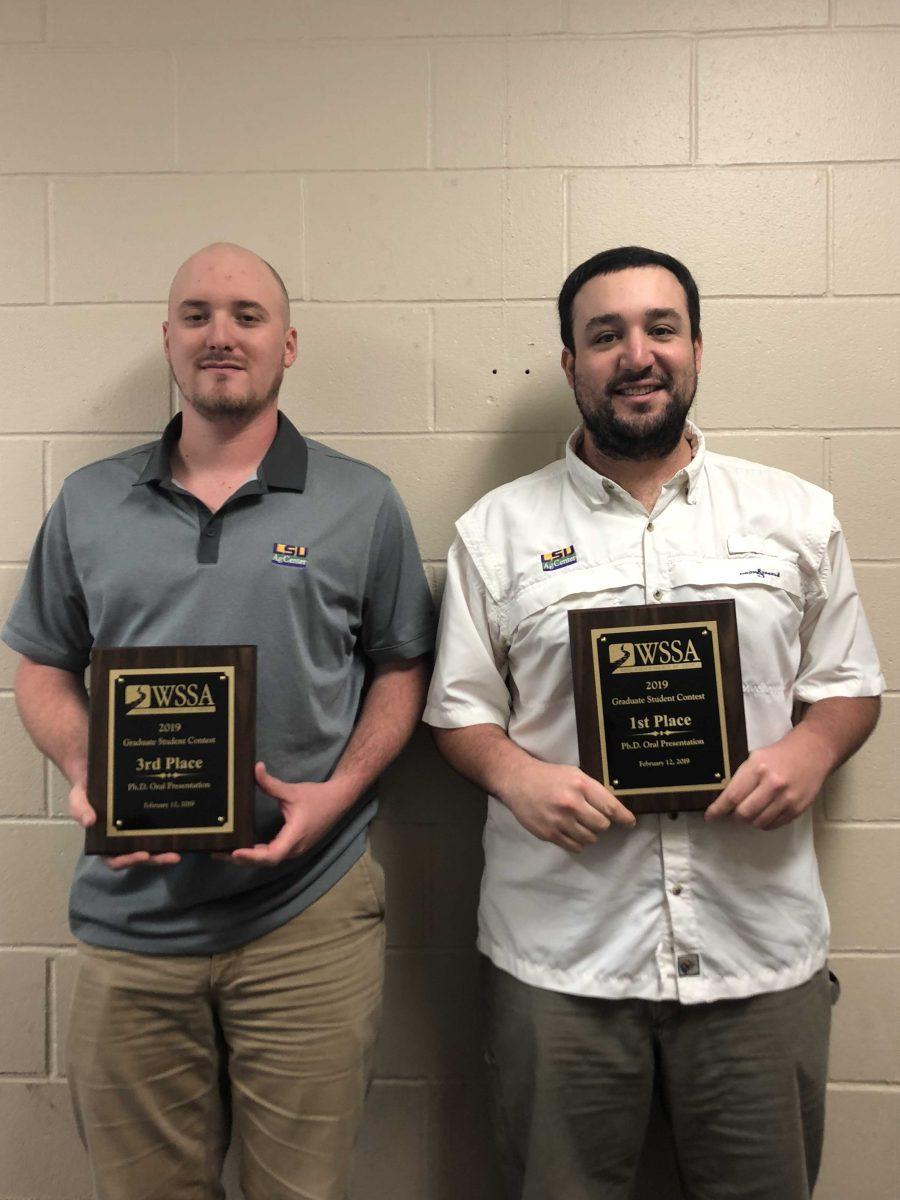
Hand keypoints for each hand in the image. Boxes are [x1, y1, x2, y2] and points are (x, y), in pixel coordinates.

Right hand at [68, 781, 180, 869]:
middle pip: (139, 857)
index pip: (115, 859)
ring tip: (178, 852)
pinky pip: (157, 831)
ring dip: (164, 853)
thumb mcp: (77, 799)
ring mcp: (135, 832)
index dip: (128, 860)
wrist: (98, 774)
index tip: (143, 855)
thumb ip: (80, 810)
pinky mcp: (147, 821)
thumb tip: (89, 822)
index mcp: (104, 842)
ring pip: (151, 848)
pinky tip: (180, 832)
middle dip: (155, 859)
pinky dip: (167, 835)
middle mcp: (121, 841)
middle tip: (171, 857)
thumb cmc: (85, 792)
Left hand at [227, 762, 353, 866]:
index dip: (252, 856)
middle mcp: (294, 848)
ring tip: (225, 851)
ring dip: (249, 857)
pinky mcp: (293, 846)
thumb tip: (255, 768)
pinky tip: (243, 847)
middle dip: (242, 858)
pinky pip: (273, 854)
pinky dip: (257, 853)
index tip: (234, 852)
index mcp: (294, 836)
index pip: (271, 855)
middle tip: (218, 852)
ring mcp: (294, 849)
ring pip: (269, 860)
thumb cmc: (317, 797)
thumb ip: (271, 783)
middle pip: (265, 861)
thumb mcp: (292, 791)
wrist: (338, 801)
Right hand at [497, 760, 635, 852]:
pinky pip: (575, 847)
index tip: (629, 823)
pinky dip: (577, 842)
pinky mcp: (549, 834)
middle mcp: (571, 803)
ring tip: (579, 823)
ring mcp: (559, 820)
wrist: (518, 780)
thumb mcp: (574, 774)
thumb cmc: (550, 776)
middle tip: (593, 818)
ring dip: (589, 834)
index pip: (611, 808)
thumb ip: (593, 791)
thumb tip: (616, 811)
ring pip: (590, 839)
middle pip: (602, 826)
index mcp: (580, 785)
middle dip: (601, 824)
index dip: (624, 818)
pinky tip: (570, 831)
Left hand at [705, 733, 827, 830]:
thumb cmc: (779, 756)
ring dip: (751, 821)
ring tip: (752, 810)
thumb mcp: (755, 759)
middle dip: (735, 816)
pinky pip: (774, 825)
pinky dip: (765, 823)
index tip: (710, 817)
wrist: (812, 753)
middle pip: (744, 814)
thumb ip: (741, 779)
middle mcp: (772, 785)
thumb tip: (724, 802)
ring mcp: (787, 798)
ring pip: (758, 823)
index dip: (718, 810)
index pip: (732, 796)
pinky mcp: (797, 809)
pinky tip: (765, 812)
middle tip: (735, 812)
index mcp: (757, 769)